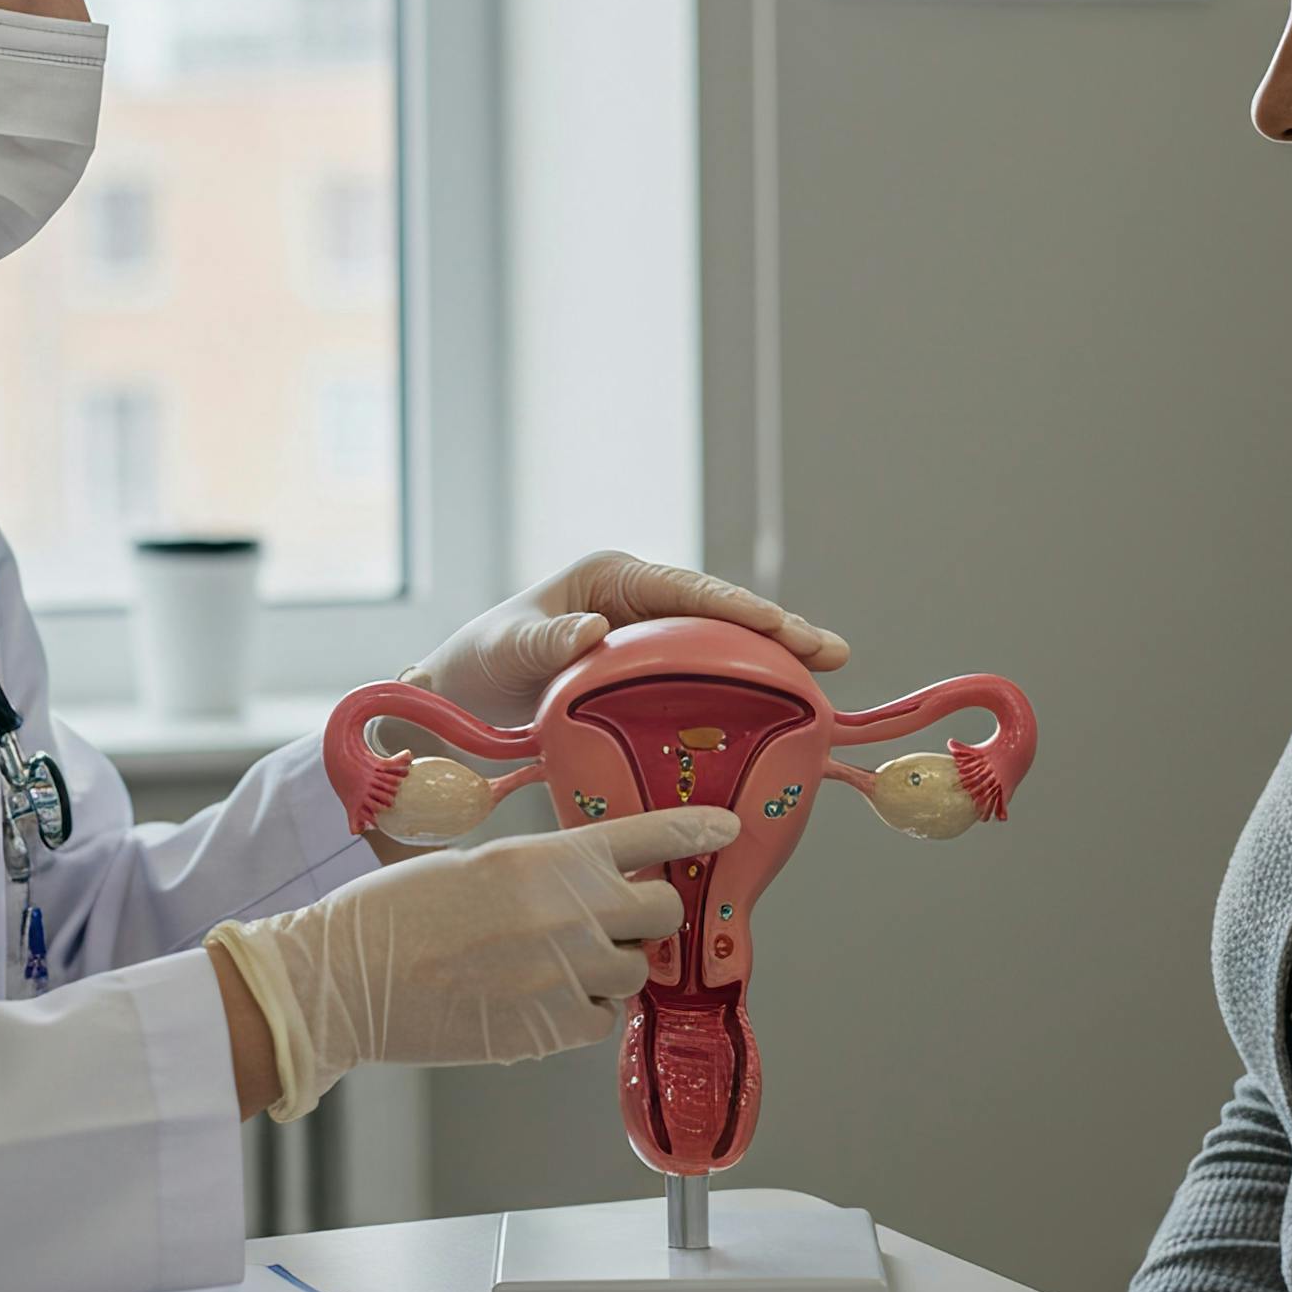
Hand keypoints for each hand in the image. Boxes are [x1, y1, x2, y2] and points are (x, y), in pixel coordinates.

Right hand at [204, 806, 738, 1118]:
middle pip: (661, 914)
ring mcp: (566, 974)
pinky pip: (600, 1021)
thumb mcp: (476, 865)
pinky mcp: (552, 1028)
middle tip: (612, 925)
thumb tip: (579, 890)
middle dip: (646, 919)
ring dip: (606, 969)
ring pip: (632, 974)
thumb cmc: (395, 917)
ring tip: (546, 966)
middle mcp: (571, 912)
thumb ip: (541, 873)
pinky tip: (533, 1001)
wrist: (349, 980)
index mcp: (548, 857)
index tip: (724, 832)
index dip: (693, 832)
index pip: (648, 836)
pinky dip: (580, 1014)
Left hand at [409, 552, 850, 727]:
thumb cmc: (478, 662)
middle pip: (720, 614)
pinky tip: (776, 713)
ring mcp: (648, 639)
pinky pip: (702, 680)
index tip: (781, 626)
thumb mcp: (507, 648)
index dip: (739, 607)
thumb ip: (546, 639)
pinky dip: (740, 691)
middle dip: (776, 631)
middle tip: (831, 653)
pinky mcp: (647, 675)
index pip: (687, 589)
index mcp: (612, 578)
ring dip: (770, 661)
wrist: (459, 698)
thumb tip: (591, 631)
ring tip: (826, 679)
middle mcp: (638, 602)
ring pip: (720, 646)